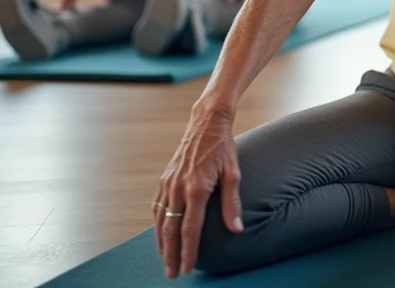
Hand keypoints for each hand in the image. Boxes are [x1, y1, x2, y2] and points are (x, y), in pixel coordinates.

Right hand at [153, 108, 242, 278]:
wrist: (206, 122)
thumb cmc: (223, 147)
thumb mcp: (233, 173)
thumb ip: (232, 203)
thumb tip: (237, 229)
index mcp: (196, 188)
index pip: (190, 229)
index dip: (188, 251)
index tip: (187, 268)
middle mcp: (178, 187)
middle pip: (171, 230)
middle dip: (171, 254)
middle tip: (172, 273)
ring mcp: (168, 183)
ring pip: (160, 220)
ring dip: (161, 243)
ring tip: (166, 260)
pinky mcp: (164, 178)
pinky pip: (157, 207)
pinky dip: (158, 225)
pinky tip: (161, 235)